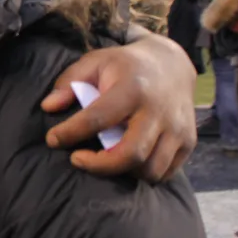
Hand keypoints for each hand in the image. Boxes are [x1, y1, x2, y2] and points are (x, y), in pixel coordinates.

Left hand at [41, 26, 196, 182]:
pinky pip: (166, 172)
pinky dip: (143, 174)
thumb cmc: (124, 66)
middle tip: (77, 159)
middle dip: (99, 165)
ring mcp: (178, 128)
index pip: (98, 118)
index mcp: (132, 88)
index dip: (70, 133)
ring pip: (150, 169)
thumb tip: (47, 107)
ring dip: (121, 172)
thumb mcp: (94, 63)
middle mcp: (158, 110)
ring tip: (103, 160)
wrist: (171, 63)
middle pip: (131, 154)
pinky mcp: (189, 141)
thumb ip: (68, 83)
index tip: (52, 139)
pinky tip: (126, 162)